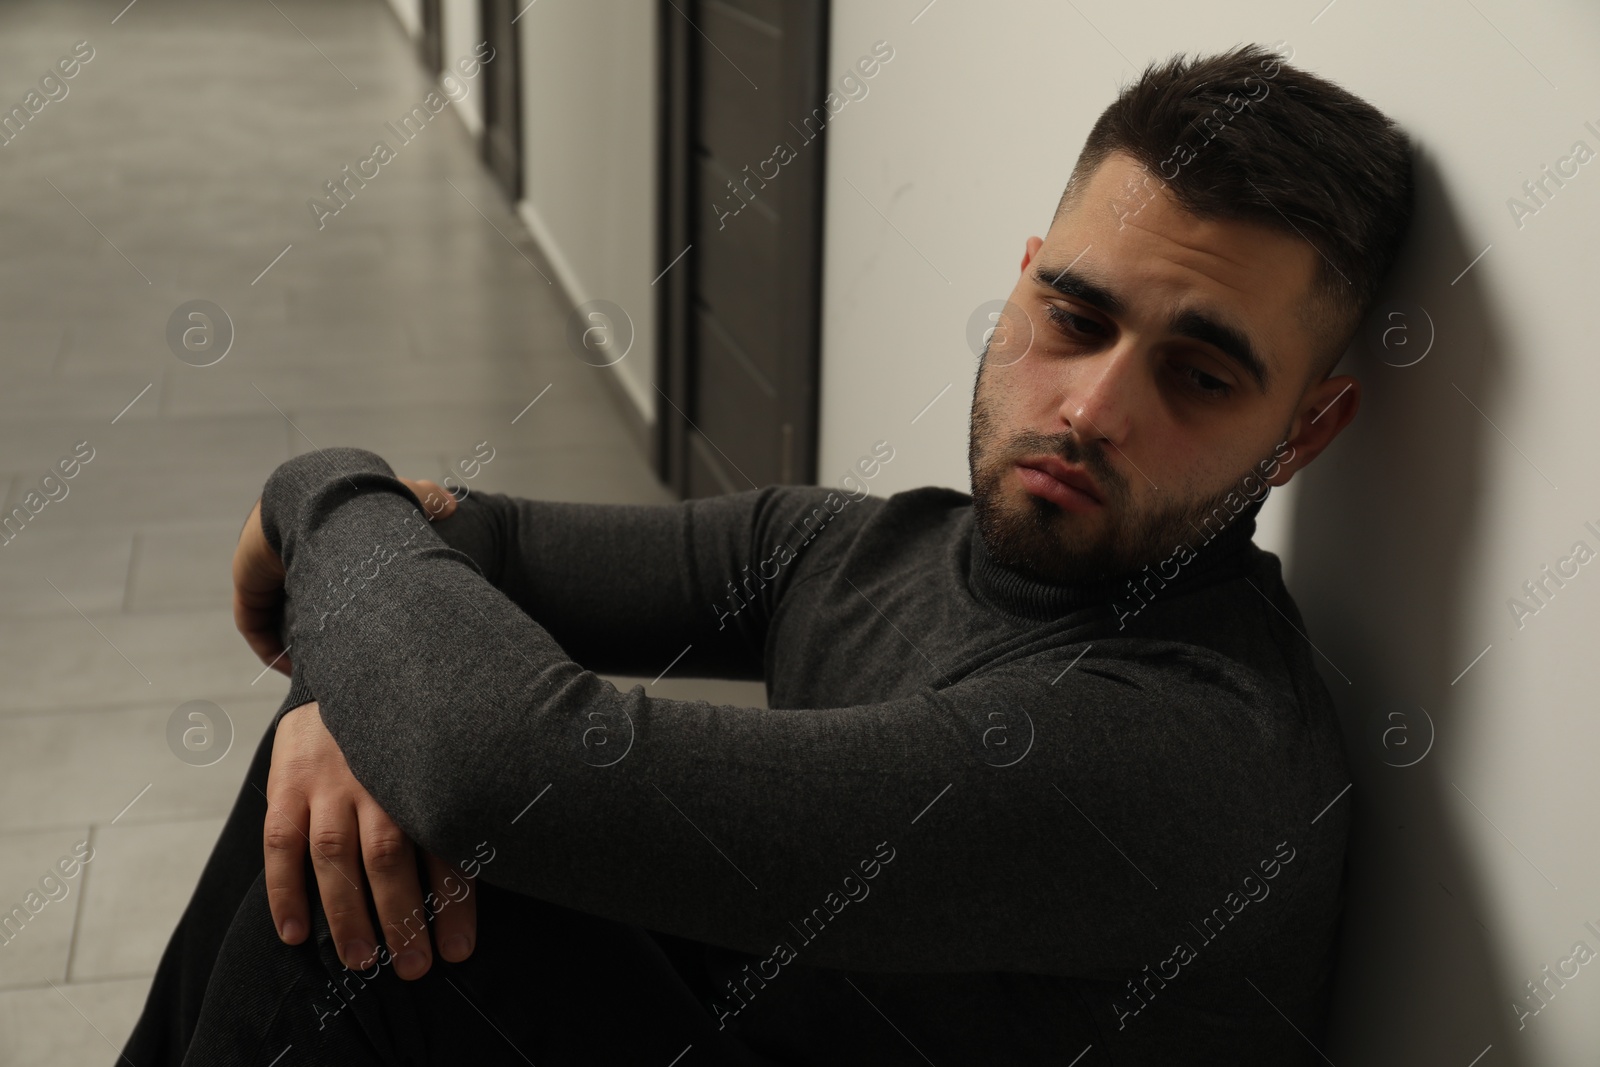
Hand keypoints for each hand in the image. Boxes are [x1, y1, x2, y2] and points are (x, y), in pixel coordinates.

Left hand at [232, 478, 455, 676]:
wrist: (318, 496)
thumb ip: (427, 500)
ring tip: (319, 669)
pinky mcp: (248, 581)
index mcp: (322, 530)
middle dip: (321, 627)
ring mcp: (265, 566)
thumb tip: (453, 507)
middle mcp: (290, 549)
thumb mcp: (405, 498)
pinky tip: (292, 668)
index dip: (346, 598)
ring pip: (280, 614)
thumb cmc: (365, 497)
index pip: (329, 568)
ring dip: (297, 642)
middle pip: (304, 596)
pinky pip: (255, 623)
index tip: (366, 625)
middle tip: (343, 655)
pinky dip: (271, 648)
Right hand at [265, 702, 476, 978]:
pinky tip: (294, 935)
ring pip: (335, 854)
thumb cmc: (406, 736)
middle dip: (402, 916)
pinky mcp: (288, 782)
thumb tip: (476, 876)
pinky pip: (279, 842)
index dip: (453, 901)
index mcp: (424, 774)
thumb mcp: (437, 755)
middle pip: (389, 854)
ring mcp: (328, 781)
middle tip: (414, 968)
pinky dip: (284, 891)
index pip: (443, 844)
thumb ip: (450, 803)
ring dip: (348, 913)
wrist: (349, 673)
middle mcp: (377, 777)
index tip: (458, 951)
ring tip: (363, 961)